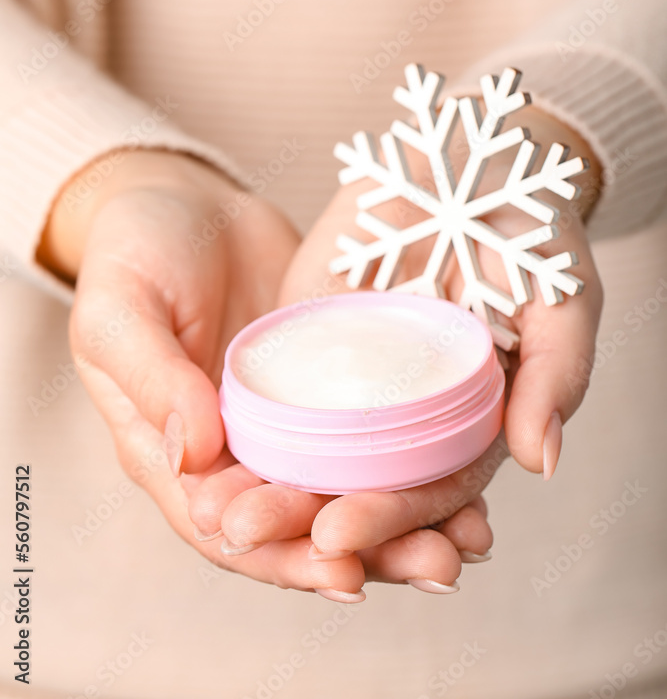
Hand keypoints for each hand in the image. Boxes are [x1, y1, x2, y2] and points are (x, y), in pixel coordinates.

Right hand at [42, 148, 491, 599]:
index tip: (345, 570)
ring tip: (468, 542)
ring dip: (404, 524)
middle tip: (437, 565)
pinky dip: (414, 463)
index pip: (228, 530)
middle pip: (301, 528)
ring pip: (344, 491)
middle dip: (367, 553)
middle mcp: (233, 456)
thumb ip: (153, 380)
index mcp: (173, 456)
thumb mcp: (120, 311)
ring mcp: (284, 425)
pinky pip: (370, 436)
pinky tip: (469, 478)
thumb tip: (196, 458)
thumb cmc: (134, 253)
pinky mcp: (326, 390)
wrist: (185, 203)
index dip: (284, 558)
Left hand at [214, 105, 602, 565]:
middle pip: (360, 482)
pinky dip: (246, 420)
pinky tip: (205, 450)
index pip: (431, 489)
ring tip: (216, 518)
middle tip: (249, 533)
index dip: (392, 518)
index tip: (339, 533)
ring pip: (311, 448)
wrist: (470, 163)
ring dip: (266, 486)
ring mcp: (356, 379)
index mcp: (471, 426)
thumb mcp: (561, 300)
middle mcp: (410, 416)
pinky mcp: (311, 334)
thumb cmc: (531, 238)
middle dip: (307, 517)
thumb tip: (542, 461)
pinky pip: (276, 383)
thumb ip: (556, 376)